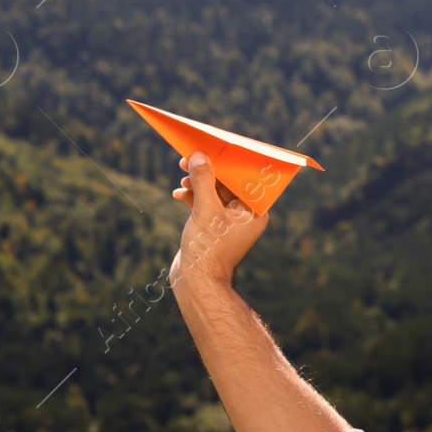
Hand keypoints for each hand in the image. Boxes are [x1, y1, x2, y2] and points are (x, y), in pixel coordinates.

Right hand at [169, 151, 267, 290]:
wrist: (196, 283)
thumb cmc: (207, 249)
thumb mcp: (205, 209)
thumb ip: (203, 180)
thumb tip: (199, 156)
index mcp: (254, 211)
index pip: (243, 178)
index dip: (225, 162)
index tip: (210, 148)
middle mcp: (245, 216)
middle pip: (226, 183)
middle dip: (207, 172)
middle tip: (188, 160)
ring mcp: (228, 223)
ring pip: (213, 193)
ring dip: (197, 184)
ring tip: (181, 180)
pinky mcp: (213, 228)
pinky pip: (205, 204)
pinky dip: (192, 197)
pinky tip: (178, 194)